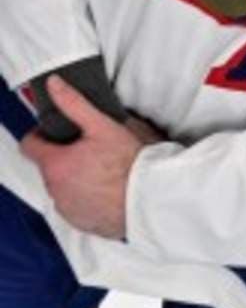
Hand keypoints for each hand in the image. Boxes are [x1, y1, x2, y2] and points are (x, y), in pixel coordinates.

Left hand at [18, 76, 144, 239]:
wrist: (154, 201)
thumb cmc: (132, 166)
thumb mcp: (104, 126)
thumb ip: (74, 104)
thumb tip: (54, 84)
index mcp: (55, 164)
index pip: (29, 145)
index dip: (42, 136)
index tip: (60, 136)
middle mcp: (55, 189)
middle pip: (49, 168)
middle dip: (64, 160)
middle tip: (92, 154)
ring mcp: (68, 209)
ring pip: (62, 189)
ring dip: (75, 181)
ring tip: (104, 176)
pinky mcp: (83, 223)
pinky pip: (76, 209)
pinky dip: (87, 202)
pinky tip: (108, 195)